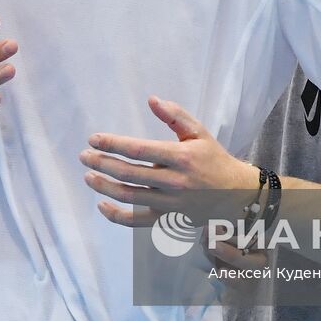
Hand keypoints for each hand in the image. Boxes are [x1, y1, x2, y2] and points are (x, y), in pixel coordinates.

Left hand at [81, 96, 259, 226]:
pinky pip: (137, 221)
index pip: (139, 150)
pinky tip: (101, 205)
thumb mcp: (200, 132)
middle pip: (129, 173)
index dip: (113, 144)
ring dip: (104, 186)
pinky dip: (116, 216)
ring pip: (130, 196)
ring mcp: (170, 203)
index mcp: (181, 157)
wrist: (236, 195)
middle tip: (84, 156)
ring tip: (88, 176)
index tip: (93, 139)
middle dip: (102, 164)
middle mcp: (174, 181)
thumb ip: (175, 115)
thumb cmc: (213, 159)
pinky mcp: (168, 219)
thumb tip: (151, 99)